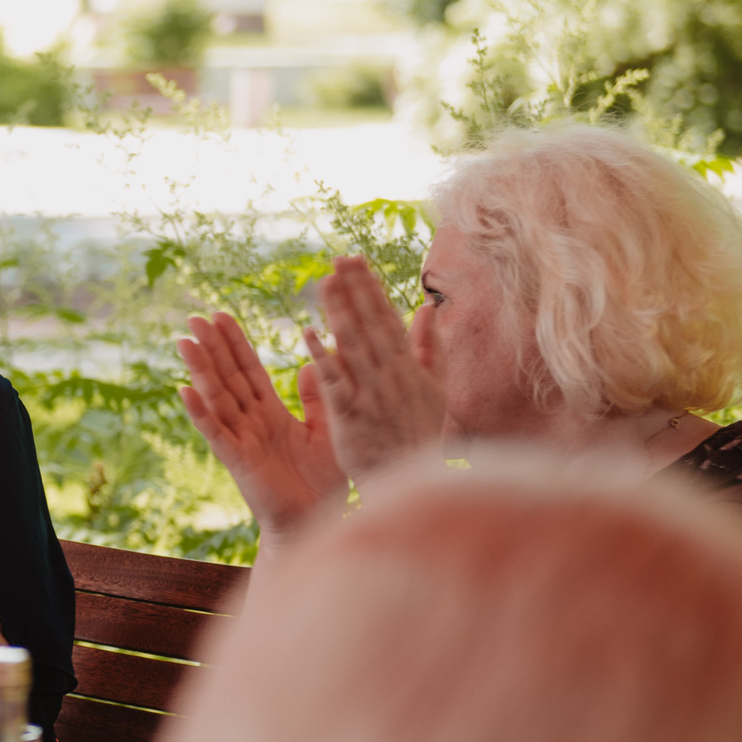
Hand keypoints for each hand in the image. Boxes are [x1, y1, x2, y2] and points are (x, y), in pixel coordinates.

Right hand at [177, 310, 343, 536]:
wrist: (318, 522)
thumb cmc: (323, 483)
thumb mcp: (326, 431)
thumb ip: (317, 399)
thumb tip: (310, 364)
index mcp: (271, 413)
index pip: (250, 371)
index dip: (235, 344)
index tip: (220, 316)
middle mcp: (251, 423)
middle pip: (228, 378)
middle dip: (212, 347)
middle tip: (194, 317)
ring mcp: (241, 440)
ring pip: (217, 399)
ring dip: (200, 370)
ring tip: (184, 342)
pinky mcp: (238, 462)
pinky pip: (216, 433)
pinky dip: (200, 413)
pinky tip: (184, 390)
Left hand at [305, 257, 447, 486]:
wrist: (409, 483)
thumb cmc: (418, 435)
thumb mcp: (434, 389)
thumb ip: (430, 346)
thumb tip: (427, 307)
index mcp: (409, 368)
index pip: (387, 318)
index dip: (370, 287)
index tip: (355, 259)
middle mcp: (391, 377)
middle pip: (369, 326)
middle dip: (354, 290)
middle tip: (336, 258)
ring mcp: (371, 395)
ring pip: (353, 348)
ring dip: (338, 313)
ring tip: (324, 282)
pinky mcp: (351, 417)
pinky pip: (335, 383)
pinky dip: (322, 358)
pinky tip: (307, 334)